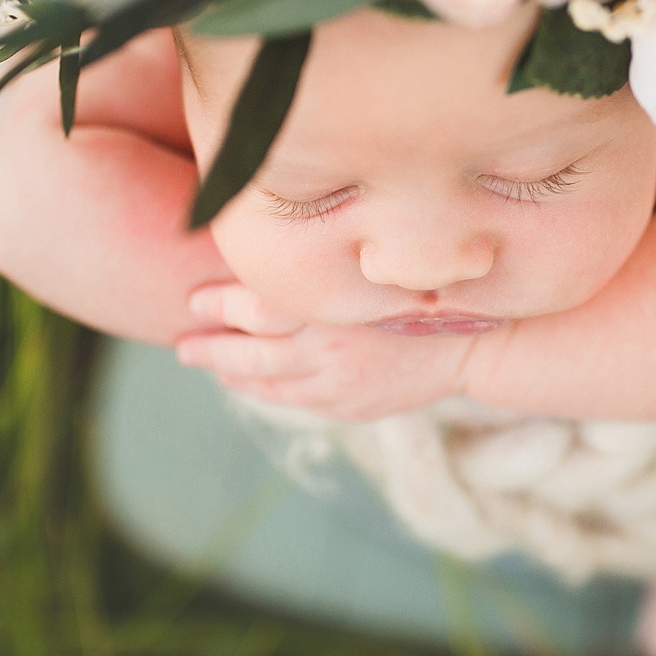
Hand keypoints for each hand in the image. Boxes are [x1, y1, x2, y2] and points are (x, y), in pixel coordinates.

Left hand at [175, 284, 478, 420]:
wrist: (473, 344)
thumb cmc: (420, 292)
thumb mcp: (373, 269)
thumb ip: (325, 267)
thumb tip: (266, 250)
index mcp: (334, 305)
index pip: (257, 307)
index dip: (220, 303)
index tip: (194, 295)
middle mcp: (331, 346)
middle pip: (250, 352)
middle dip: (210, 345)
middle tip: (182, 336)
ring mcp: (337, 382)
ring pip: (264, 381)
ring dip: (226, 369)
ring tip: (197, 355)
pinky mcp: (347, 406)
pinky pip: (290, 399)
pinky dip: (259, 389)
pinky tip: (242, 379)